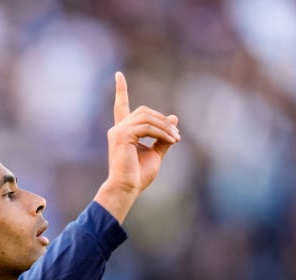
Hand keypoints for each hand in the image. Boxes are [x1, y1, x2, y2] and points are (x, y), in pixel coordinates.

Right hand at [95, 71, 179, 222]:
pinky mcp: (122, 136)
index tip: (118, 75)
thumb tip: (174, 117)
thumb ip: (163, 136)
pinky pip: (147, 127)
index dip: (121, 90)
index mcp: (123, 131)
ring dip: (165, 126)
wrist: (127, 188)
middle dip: (163, 119)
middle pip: (144, 111)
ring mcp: (118, 131)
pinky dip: (162, 132)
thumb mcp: (155, 153)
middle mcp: (118, 128)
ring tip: (176, 139)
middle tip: (177, 134)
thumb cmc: (138, 175)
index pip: (121, 105)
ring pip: (147, 117)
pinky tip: (171, 140)